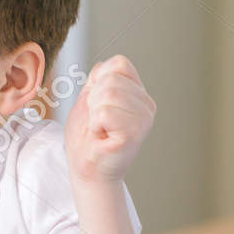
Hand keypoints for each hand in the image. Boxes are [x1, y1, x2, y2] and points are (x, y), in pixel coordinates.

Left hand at [64, 56, 155, 183]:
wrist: (87, 169)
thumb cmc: (87, 138)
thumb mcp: (89, 99)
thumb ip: (99, 79)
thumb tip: (105, 65)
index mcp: (138, 94)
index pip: (119, 64)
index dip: (98, 82)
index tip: (97, 106)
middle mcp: (146, 105)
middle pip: (111, 79)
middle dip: (94, 100)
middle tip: (97, 122)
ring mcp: (143, 119)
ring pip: (107, 94)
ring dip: (94, 113)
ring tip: (100, 129)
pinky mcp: (134, 133)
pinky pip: (104, 113)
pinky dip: (95, 124)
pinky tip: (102, 136)